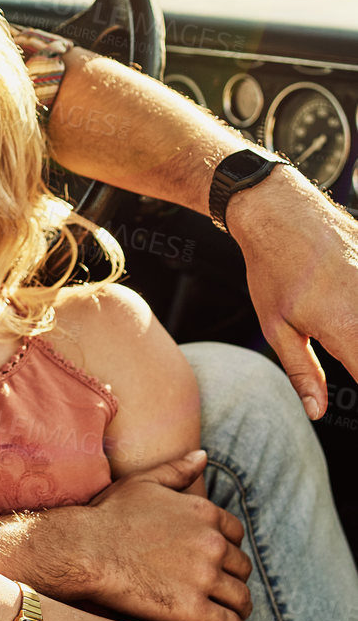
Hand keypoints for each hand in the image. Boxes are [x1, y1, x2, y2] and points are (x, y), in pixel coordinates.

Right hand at [86, 450, 253, 620]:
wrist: (85, 550)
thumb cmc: (109, 515)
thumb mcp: (144, 482)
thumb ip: (178, 469)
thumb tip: (203, 455)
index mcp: (204, 513)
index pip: (236, 533)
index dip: (231, 547)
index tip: (223, 558)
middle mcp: (212, 544)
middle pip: (241, 566)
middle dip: (236, 576)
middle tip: (227, 587)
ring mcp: (204, 578)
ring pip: (240, 597)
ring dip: (241, 606)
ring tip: (235, 613)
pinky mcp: (193, 609)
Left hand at [227, 162, 357, 419]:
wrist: (279, 209)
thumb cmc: (272, 267)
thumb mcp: (277, 327)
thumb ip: (302, 372)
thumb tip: (317, 411)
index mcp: (347, 327)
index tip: (352, 392)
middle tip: (338, 346)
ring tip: (332, 318)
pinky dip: (357, 308)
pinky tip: (341, 304)